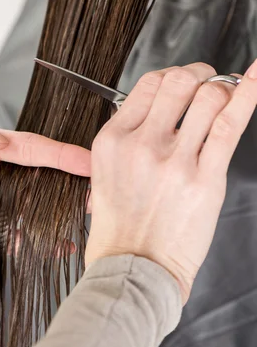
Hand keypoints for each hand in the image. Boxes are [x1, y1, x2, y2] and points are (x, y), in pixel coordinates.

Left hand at [0, 103, 90, 251]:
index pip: (25, 148)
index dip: (58, 154)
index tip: (85, 160)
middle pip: (34, 180)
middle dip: (67, 186)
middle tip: (94, 192)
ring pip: (23, 210)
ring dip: (52, 215)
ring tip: (82, 218)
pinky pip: (0, 238)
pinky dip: (25, 243)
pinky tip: (47, 245)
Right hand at [86, 61, 256, 302]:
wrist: (131, 271)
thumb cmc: (118, 233)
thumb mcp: (103, 179)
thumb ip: (128, 145)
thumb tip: (159, 119)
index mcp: (112, 141)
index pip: (148, 84)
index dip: (172, 76)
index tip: (183, 82)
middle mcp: (141, 144)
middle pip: (179, 82)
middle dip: (200, 75)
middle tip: (209, 83)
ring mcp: (173, 160)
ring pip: (208, 97)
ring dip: (223, 89)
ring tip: (227, 96)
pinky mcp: (204, 179)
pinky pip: (230, 124)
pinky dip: (249, 93)